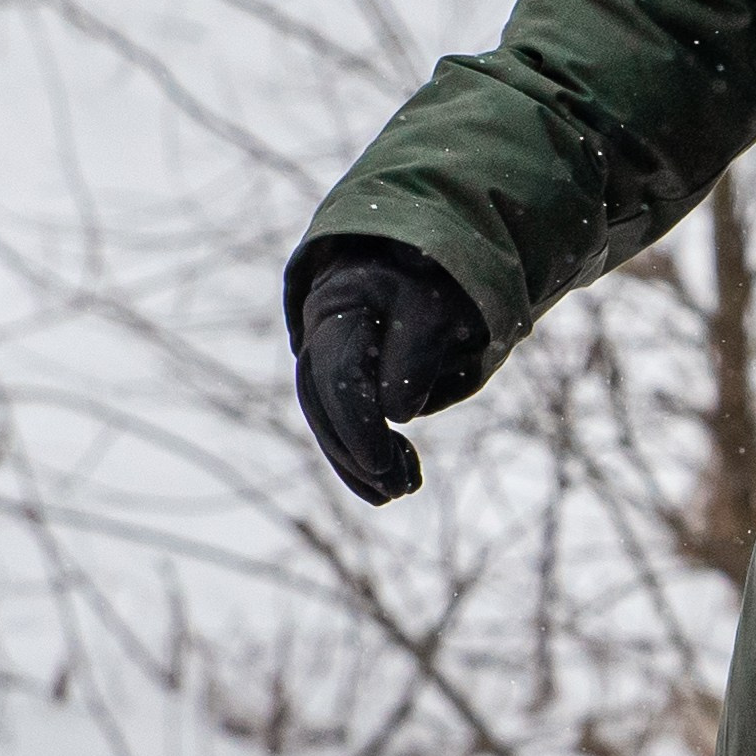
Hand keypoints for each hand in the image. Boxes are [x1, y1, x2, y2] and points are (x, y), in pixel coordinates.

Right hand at [292, 246, 486, 506]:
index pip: (338, 371)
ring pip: (323, 417)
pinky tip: (394, 479)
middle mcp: (318, 328)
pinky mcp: (332, 377)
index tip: (382, 462)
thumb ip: (416, 355)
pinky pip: (334, 422)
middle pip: (320, 400)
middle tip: (397, 489)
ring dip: (355, 463)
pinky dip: (360, 455)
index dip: (357, 422)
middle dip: (356, 452)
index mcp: (342, 304)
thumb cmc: (435, 288)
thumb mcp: (437, 313)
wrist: (423, 264)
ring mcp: (319, 351)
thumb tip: (397, 412)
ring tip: (398, 492)